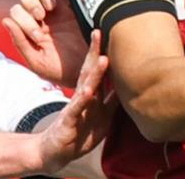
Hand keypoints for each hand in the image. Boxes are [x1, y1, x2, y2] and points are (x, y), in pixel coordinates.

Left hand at [4, 0, 87, 86]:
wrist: (89, 72)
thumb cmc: (62, 71)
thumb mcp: (38, 62)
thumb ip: (20, 42)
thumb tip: (5, 20)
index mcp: (30, 27)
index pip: (16, 12)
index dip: (23, 22)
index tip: (39, 38)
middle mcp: (42, 13)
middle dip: (28, 3)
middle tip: (40, 18)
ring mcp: (58, 5)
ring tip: (47, 10)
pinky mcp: (73, 1)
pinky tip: (56, 5)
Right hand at [37, 31, 115, 173]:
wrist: (55, 152)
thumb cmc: (79, 133)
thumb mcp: (101, 117)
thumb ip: (112, 102)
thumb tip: (129, 88)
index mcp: (89, 94)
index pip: (96, 70)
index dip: (102, 53)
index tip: (109, 35)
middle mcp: (81, 96)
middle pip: (88, 70)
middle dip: (94, 52)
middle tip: (98, 32)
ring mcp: (74, 107)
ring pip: (85, 86)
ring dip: (94, 73)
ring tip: (102, 58)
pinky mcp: (68, 121)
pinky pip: (76, 109)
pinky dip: (82, 99)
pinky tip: (88, 91)